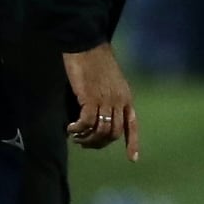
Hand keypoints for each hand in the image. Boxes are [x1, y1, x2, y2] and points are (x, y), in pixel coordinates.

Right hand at [63, 44, 139, 160]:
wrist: (86, 43)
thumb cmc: (95, 60)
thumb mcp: (110, 81)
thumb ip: (109, 98)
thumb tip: (100, 116)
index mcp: (126, 97)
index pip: (132, 125)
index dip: (133, 143)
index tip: (133, 160)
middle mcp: (119, 101)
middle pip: (114, 133)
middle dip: (99, 143)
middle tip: (84, 142)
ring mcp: (106, 100)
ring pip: (100, 131)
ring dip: (87, 138)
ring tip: (76, 136)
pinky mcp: (90, 97)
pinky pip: (86, 122)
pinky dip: (78, 129)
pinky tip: (70, 128)